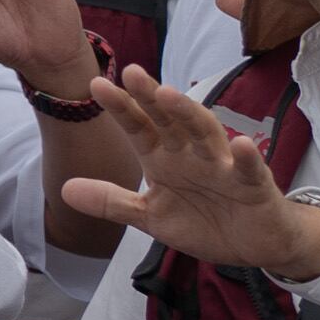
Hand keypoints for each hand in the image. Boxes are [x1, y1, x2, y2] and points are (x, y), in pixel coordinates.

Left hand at [55, 68, 319, 276]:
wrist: (253, 246)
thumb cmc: (203, 221)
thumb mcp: (150, 216)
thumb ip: (112, 202)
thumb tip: (64, 189)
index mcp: (164, 158)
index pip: (139, 128)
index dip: (121, 108)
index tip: (96, 85)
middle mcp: (192, 154)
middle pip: (170, 120)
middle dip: (153, 98)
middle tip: (132, 72)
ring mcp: (224, 167)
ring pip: (206, 134)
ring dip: (190, 114)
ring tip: (170, 95)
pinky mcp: (255, 185)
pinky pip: (250, 169)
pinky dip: (247, 157)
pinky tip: (240, 143)